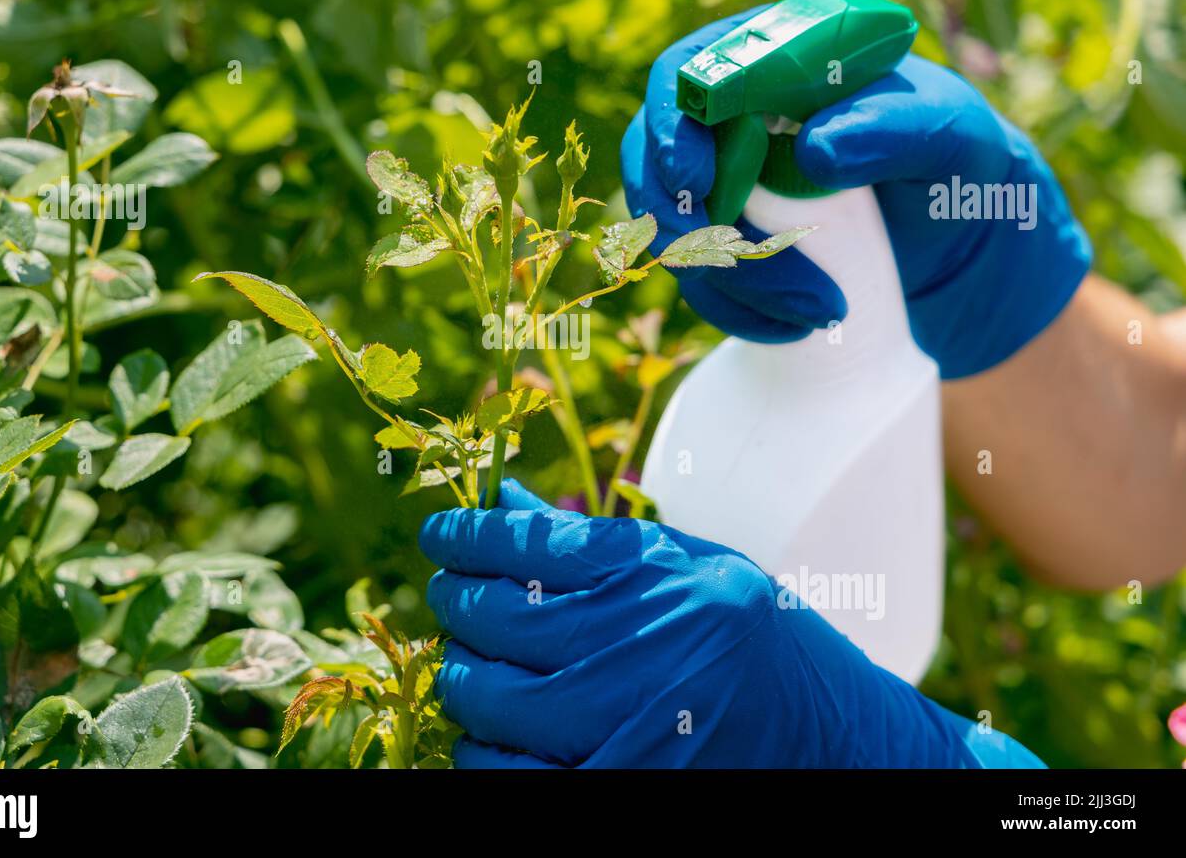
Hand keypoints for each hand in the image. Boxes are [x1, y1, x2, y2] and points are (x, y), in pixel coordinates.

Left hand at [419, 480, 1044, 767]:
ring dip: (461, 677)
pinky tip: (486, 733)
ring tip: (466, 661)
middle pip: (501, 616)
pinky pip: (511, 773)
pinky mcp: (623, 783)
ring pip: (493, 697)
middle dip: (455, 601)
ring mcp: (634, 724)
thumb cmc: (769, 645)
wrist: (844, 744)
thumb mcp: (697, 570)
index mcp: (668, 578)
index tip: (441, 535)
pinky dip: (481, 752)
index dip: (469, 535)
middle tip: (447, 594)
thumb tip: (503, 502)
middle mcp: (648, 646)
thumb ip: (598, 542)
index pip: (534, 542)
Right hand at [621, 12, 1090, 378]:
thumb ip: (893, 127)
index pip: (688, 71)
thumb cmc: (958, 163)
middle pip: (655, 158)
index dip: (671, 123)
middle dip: (683, 218)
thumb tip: (813, 150)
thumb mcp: (950, 135)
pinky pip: (701, 282)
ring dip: (730, 280)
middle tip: (735, 260)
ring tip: (818, 307)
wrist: (963, 243)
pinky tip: (798, 325)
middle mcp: (733, 119)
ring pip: (673, 231)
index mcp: (776, 58)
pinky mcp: (729, 248)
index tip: (696, 181)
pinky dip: (740, 311)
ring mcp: (724, 187)